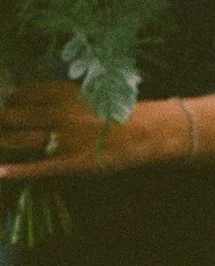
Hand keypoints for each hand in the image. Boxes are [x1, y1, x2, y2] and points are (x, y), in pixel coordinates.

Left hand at [0, 83, 181, 182]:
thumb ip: (61, 96)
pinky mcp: (71, 163)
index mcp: (63, 94)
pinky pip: (37, 167)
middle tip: (0, 126)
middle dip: (0, 121)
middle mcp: (58, 114)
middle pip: (12, 116)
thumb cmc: (120, 111)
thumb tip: (31, 99)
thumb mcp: (89, 95)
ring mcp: (63, 139)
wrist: (148, 131)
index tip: (8, 106)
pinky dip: (16, 170)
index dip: (9, 101)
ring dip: (1, 142)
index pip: (22, 94)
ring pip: (18, 140)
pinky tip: (0, 172)